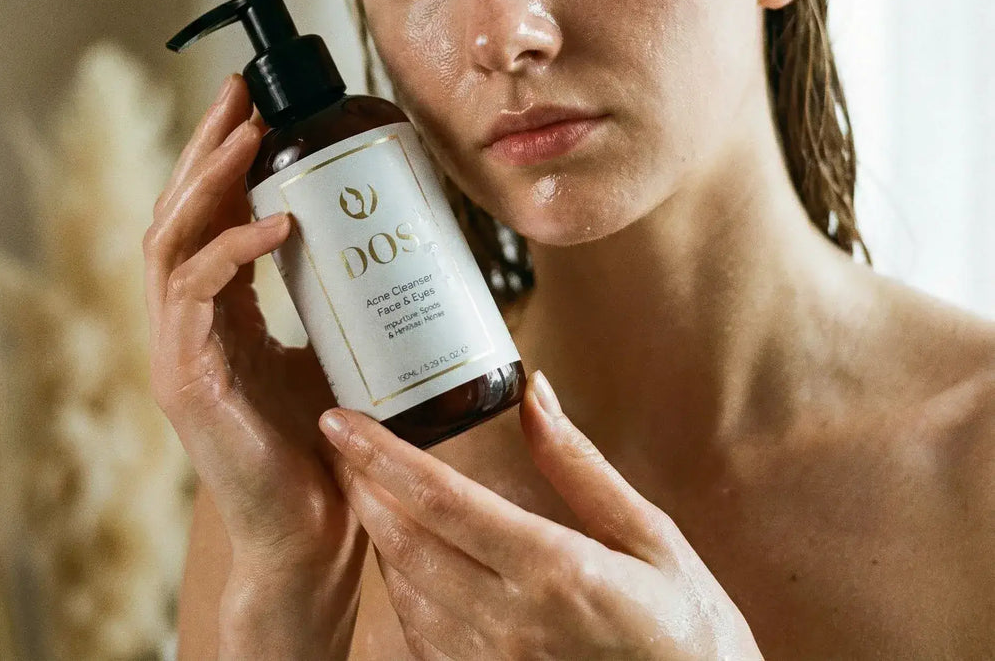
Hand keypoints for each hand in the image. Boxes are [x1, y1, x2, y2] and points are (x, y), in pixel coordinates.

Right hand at [143, 74, 366, 646]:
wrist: (312, 532)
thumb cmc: (326, 442)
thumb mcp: (330, 350)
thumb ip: (334, 299)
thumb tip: (386, 239)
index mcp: (219, 314)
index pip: (205, 217)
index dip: (223, 157)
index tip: (258, 104)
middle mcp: (188, 324)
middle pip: (177, 212)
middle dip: (207, 146)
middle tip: (244, 91)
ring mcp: (179, 351)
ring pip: (170, 241)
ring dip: (208, 180)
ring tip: (250, 133)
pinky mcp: (185, 382)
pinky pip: (195, 298)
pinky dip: (231, 251)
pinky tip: (278, 223)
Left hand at [318, 370, 762, 660]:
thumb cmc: (688, 630)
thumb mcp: (651, 536)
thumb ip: (580, 466)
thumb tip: (534, 393)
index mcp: (553, 572)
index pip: (441, 500)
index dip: (380, 455)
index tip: (340, 419)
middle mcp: (511, 624)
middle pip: (406, 543)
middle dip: (363, 486)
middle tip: (340, 440)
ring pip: (406, 590)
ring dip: (379, 533)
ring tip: (366, 484)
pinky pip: (423, 635)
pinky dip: (404, 585)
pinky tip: (407, 554)